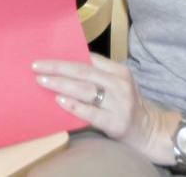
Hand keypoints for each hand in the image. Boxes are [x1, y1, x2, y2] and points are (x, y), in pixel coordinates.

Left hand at [34, 54, 172, 163]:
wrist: (148, 130)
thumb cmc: (126, 103)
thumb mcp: (119, 83)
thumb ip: (99, 73)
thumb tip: (66, 64)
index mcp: (119, 71)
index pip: (89, 59)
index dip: (66, 56)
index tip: (46, 56)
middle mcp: (119, 84)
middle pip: (83, 72)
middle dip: (58, 68)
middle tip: (37, 67)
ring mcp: (118, 103)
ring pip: (85, 90)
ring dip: (61, 84)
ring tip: (43, 81)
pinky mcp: (115, 122)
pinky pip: (91, 112)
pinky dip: (74, 105)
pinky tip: (60, 100)